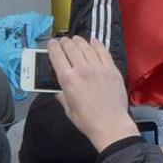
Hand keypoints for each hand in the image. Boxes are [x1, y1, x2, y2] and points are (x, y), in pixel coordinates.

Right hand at [50, 36, 137, 152]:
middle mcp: (82, 70)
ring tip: (75, 39)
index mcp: (68, 80)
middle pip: (71, 48)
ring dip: (79, 41)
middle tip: (63, 40)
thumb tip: (58, 90)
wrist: (110, 123)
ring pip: (86, 47)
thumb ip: (62, 96)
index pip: (57, 56)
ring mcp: (98, 67)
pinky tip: (93, 41)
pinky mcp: (111, 68)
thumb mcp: (68, 109)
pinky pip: (103, 51)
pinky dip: (97, 44)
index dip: (53, 47)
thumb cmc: (87, 120)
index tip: (51, 43)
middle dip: (65, 42)